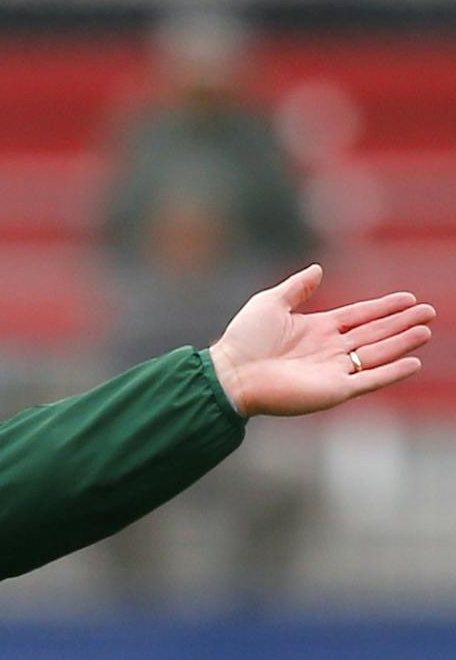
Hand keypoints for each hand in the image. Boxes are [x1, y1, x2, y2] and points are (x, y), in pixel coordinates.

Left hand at [207, 264, 432, 416]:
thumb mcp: (270, 303)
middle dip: (401, 323)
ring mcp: (334, 370)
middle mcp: (330, 350)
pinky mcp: (334, 390)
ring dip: (402, 343)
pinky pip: (370, 380)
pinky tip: (413, 362)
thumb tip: (318, 269)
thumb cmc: (243, 340)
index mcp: (317, 329)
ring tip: (425, 331)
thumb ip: (296, 288)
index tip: (408, 298)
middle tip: (429, 312)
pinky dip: (391, 372)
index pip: (359, 316)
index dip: (383, 307)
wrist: (231, 374)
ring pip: (377, 354)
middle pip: (374, 334)